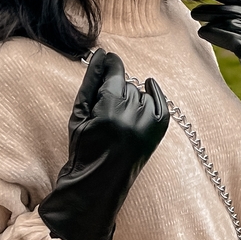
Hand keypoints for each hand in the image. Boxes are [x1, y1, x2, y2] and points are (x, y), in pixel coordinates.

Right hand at [38, 49, 168, 239]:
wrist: (98, 185)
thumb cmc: (83, 149)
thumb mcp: (80, 115)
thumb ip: (91, 81)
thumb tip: (100, 54)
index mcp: (110, 110)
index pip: (116, 73)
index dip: (110, 63)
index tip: (107, 57)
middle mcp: (132, 115)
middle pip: (126, 84)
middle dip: (115, 89)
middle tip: (104, 106)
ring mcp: (148, 124)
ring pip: (140, 93)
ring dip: (130, 97)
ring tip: (118, 116)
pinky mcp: (158, 131)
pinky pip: (160, 103)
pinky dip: (154, 94)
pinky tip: (148, 87)